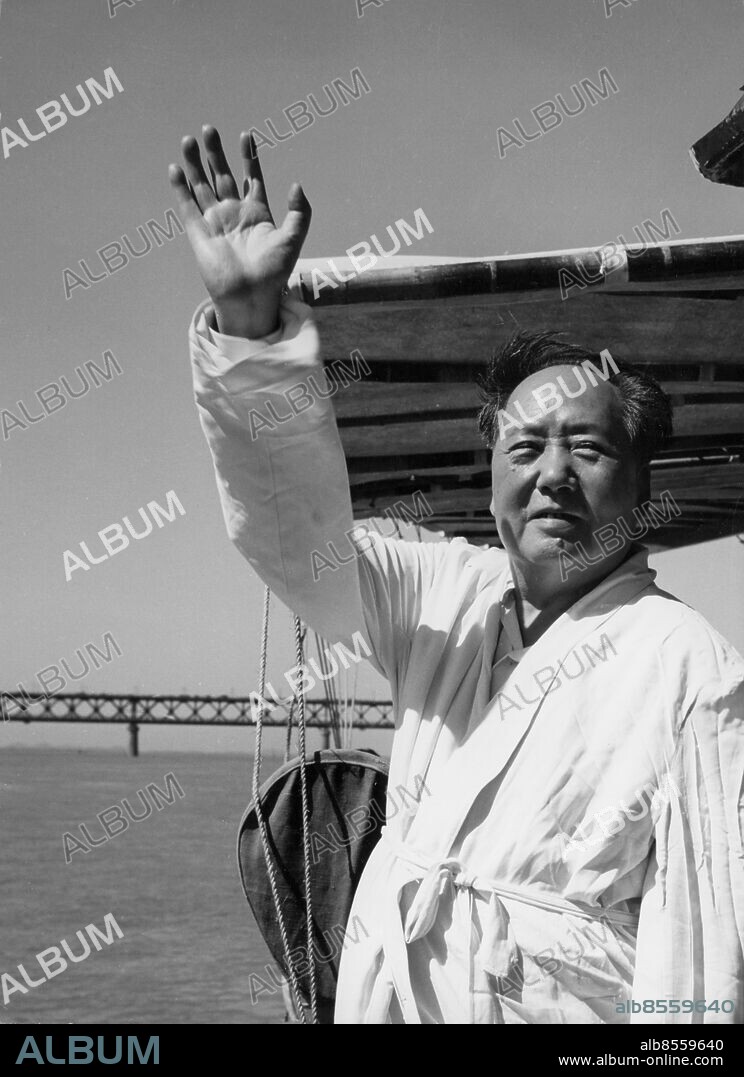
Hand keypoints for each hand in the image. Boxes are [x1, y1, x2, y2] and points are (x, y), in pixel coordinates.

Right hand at [169, 125, 311, 337]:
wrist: (251, 296)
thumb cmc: (274, 272)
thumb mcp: (293, 239)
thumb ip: (300, 212)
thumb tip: (296, 185)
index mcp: (256, 212)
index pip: (251, 177)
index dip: (248, 157)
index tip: (245, 135)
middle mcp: (234, 213)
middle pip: (222, 175)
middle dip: (216, 153)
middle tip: (209, 129)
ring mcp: (215, 222)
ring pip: (202, 186)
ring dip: (195, 164)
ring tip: (189, 140)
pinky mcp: (199, 233)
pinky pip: (187, 206)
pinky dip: (181, 188)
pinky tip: (175, 168)